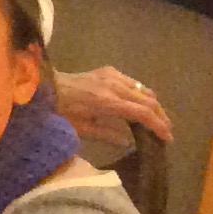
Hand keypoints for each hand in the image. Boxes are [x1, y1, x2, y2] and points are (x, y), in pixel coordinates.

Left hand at [52, 65, 172, 144]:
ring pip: (144, 89)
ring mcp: (113, 76)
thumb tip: (130, 142)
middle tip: (166, 130)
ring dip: (154, 105)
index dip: (158, 126)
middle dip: (161, 116)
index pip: (143, 113)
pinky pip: (133, 83)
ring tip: (157, 119)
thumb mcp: (81, 129)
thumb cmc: (60, 111)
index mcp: (108, 102)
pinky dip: (141, 94)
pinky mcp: (109, 71)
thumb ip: (108, 135)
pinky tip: (140, 104)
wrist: (45, 87)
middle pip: (149, 100)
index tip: (167, 138)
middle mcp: (115, 86)